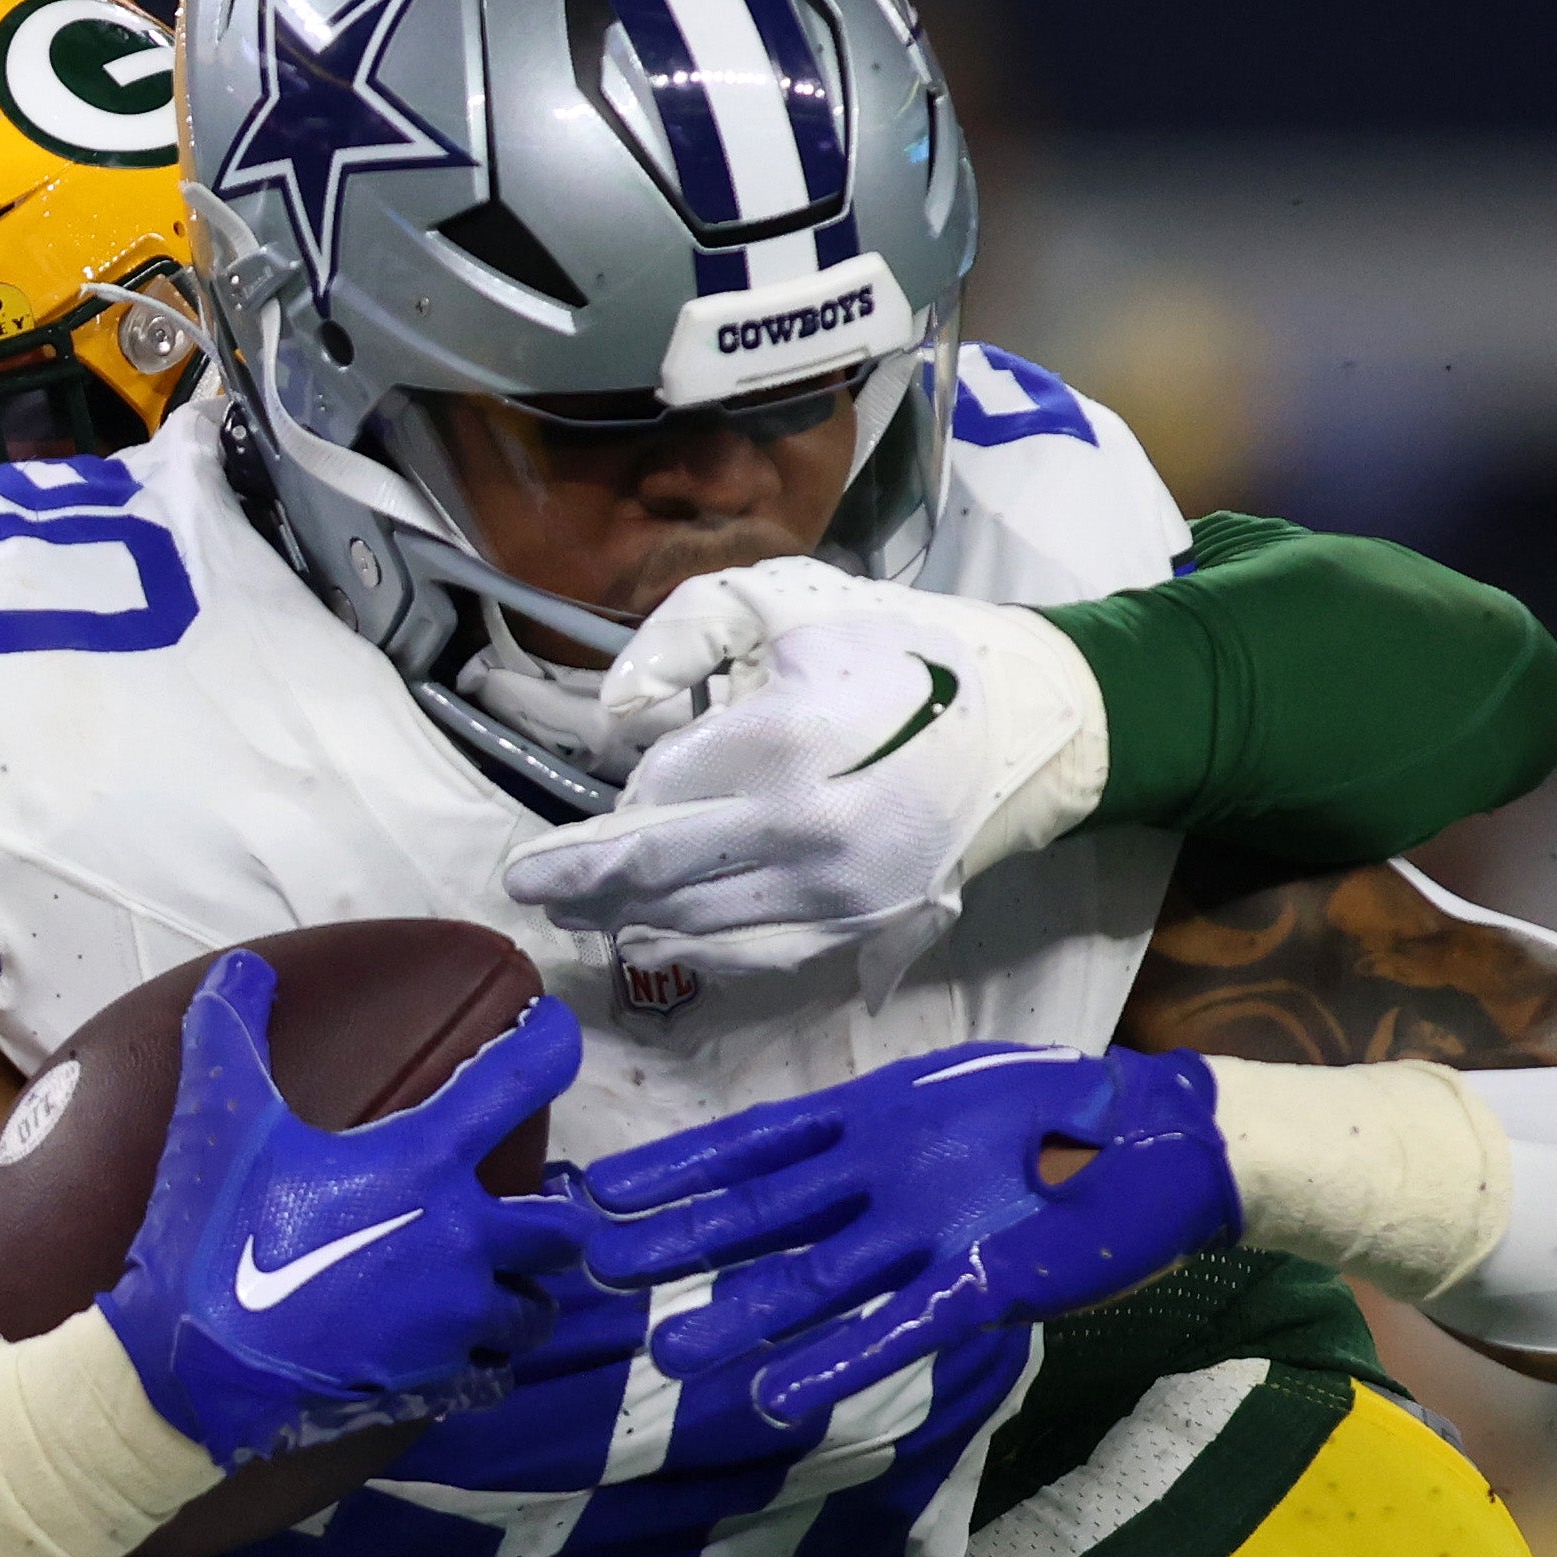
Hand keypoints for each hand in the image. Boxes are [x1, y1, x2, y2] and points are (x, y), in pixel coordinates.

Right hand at [98, 950, 590, 1468]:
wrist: (192, 1370)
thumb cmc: (213, 1237)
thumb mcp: (216, 1120)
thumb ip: (230, 1032)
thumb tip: (244, 965)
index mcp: (422, 1163)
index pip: (520, 1080)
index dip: (551, 1044)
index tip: (557, 1031)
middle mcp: (460, 1239)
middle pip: (563, 1226)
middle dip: (551, 1218)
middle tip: (518, 1209)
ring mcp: (453, 1318)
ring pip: (534, 1309)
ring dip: (521, 1293)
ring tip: (487, 1283)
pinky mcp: (434, 1380)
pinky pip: (491, 1371)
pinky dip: (480, 1358)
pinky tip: (448, 1346)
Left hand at [500, 561, 1106, 999]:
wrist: (1030, 723)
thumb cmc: (900, 649)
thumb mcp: (785, 600)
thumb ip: (679, 633)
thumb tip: (612, 715)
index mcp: (781, 743)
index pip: (655, 795)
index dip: (617, 800)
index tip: (588, 806)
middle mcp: (804, 833)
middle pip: (657, 876)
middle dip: (581, 885)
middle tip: (525, 888)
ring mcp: (839, 893)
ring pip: (699, 927)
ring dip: (628, 923)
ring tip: (580, 915)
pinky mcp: (867, 928)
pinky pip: (759, 956)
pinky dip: (698, 950)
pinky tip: (656, 940)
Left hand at [584, 1045, 1239, 1424]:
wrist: (1174, 1141)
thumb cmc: (1060, 1122)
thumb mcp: (953, 1118)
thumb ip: (882, 1143)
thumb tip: (810, 1165)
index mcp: (876, 1117)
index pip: (751, 1144)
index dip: (674, 1168)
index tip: (600, 1189)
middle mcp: (886, 1165)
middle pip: (760, 1208)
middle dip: (676, 1240)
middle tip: (589, 1266)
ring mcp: (932, 1220)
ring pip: (813, 1272)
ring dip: (738, 1313)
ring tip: (663, 1353)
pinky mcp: (984, 1278)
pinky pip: (898, 1329)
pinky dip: (837, 1364)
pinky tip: (777, 1402)